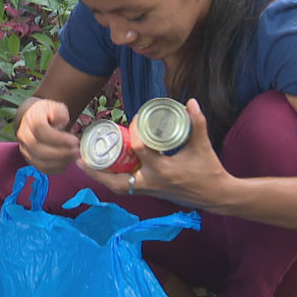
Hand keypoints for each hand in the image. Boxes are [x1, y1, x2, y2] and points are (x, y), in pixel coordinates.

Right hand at [16, 99, 80, 173]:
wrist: (34, 119)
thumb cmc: (47, 113)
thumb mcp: (54, 106)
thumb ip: (59, 112)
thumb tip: (61, 121)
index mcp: (31, 120)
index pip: (41, 130)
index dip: (59, 138)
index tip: (74, 141)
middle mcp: (24, 136)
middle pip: (38, 149)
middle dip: (60, 153)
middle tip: (76, 151)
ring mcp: (25, 149)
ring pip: (40, 162)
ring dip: (59, 162)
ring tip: (73, 157)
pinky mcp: (30, 159)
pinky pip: (42, 169)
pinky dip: (56, 169)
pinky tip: (67, 163)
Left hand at [79, 99, 234, 209]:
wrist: (215, 195)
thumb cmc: (209, 169)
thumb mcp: (202, 145)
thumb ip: (197, 122)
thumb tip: (190, 101)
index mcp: (164, 170)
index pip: (140, 150)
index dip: (135, 132)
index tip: (136, 119)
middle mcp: (151, 183)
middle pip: (116, 179)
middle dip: (96, 170)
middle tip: (80, 156)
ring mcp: (149, 190)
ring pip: (117, 187)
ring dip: (100, 177)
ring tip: (84, 164)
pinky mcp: (149, 193)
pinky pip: (125, 188)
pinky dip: (112, 180)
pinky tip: (103, 170)